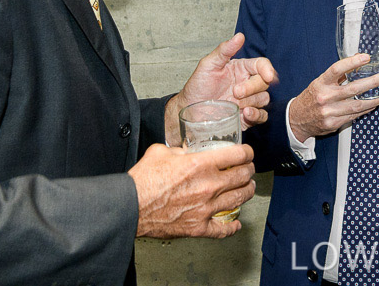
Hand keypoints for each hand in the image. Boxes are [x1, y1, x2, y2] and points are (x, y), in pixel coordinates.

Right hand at [129, 143, 255, 238]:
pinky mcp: (198, 227)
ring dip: (247, 192)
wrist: (129, 207)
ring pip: (239, 199)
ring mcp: (206, 208)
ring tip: (247, 188)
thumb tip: (187, 151)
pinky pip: (223, 230)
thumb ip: (179, 150)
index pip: (238, 155)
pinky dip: (232, 227)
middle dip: (249, 170)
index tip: (247, 153)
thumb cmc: (143, 180)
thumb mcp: (161, 152)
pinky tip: (236, 223)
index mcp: (201, 164)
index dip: (247, 152)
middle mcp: (209, 186)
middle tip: (248, 169)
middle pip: (243, 176)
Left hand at [166, 33, 277, 144]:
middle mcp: (247, 83)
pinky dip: (257, 115)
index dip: (267, 69)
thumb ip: (224, 50)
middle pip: (264, 82)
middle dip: (252, 87)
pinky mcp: (247, 116)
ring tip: (236, 104)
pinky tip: (245, 114)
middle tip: (235, 92)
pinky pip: (262, 116)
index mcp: (241, 69)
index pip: (262, 65)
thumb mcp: (208, 65)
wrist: (189, 110)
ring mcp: (248, 100)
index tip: (268, 76)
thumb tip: (240, 36)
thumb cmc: (198, 86)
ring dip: (252, 102)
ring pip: (264, 99)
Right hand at [289, 53, 378, 142]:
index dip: (352, 62)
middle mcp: (325, 97)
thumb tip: (357, 61)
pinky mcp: (334, 124)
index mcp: (320, 83)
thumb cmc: (311, 98)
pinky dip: (366, 110)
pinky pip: (354, 116)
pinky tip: (373, 105)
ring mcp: (329, 112)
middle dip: (372, 82)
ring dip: (374, 100)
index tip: (366, 58)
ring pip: (357, 105)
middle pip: (352, 88)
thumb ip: (337, 75)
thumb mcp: (320, 83)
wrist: (296, 119)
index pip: (337, 69)